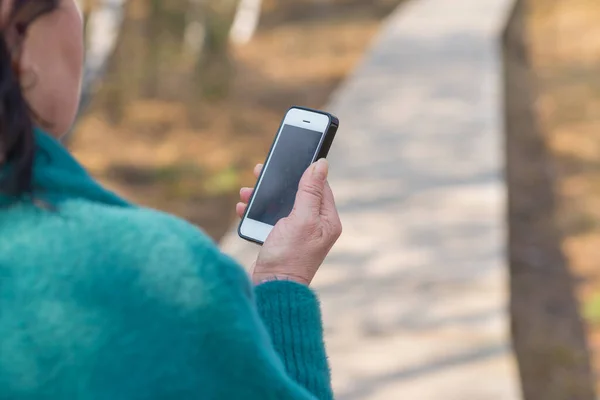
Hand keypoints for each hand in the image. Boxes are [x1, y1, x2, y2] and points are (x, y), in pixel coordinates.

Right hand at [236, 160, 341, 284]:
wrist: (272, 288)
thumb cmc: (290, 256)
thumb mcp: (302, 218)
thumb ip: (310, 190)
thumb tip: (322, 163)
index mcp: (327, 220)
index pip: (320, 187)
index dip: (304, 173)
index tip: (287, 161)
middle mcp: (315, 226)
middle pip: (298, 193)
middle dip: (279, 183)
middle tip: (260, 171)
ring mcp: (298, 233)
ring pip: (281, 204)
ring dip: (263, 197)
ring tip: (246, 192)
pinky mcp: (282, 240)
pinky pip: (269, 218)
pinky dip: (257, 212)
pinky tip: (243, 208)